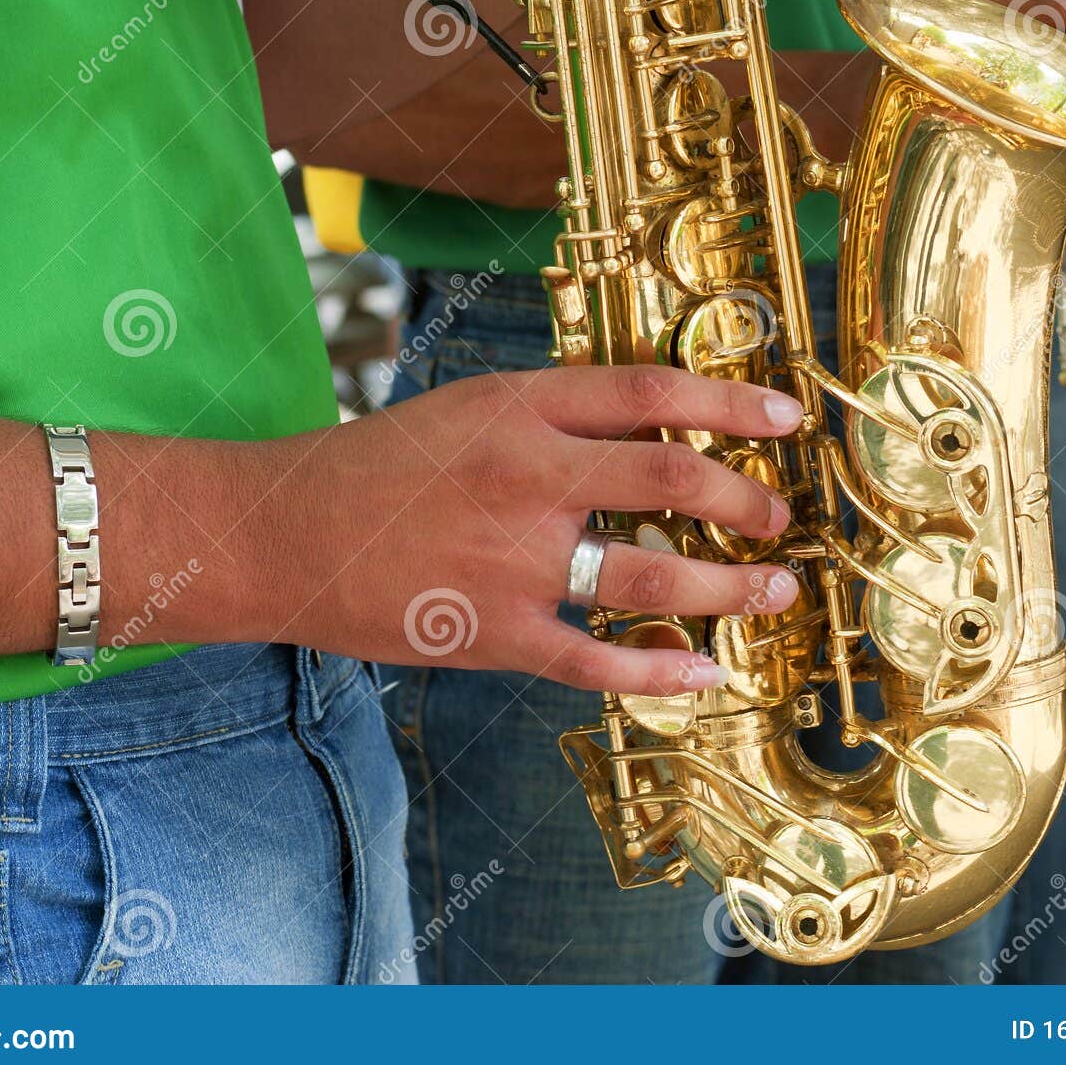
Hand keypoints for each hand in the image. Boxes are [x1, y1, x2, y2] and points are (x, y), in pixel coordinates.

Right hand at [254, 366, 803, 696]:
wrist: (279, 534)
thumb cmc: (370, 467)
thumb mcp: (464, 409)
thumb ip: (551, 417)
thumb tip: (649, 431)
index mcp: (519, 407)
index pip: (651, 392)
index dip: (731, 405)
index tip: (786, 421)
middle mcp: (527, 475)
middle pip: (671, 478)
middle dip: (745, 501)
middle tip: (779, 520)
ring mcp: (514, 558)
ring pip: (653, 573)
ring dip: (728, 587)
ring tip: (772, 593)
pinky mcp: (495, 631)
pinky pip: (597, 658)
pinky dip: (658, 670)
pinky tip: (703, 672)